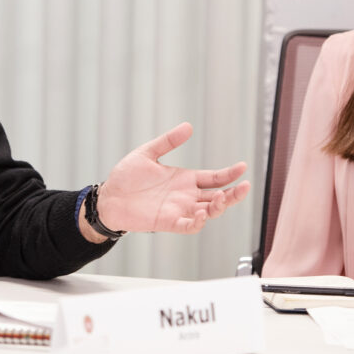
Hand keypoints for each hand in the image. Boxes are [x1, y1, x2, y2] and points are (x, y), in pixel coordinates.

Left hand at [85, 122, 250, 239]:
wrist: (108, 197)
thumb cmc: (126, 177)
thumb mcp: (147, 153)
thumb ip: (168, 141)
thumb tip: (188, 126)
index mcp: (185, 179)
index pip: (214, 178)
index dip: (229, 174)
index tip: (242, 167)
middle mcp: (186, 196)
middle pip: (218, 197)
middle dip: (234, 193)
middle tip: (245, 186)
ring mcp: (179, 210)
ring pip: (208, 212)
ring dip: (219, 207)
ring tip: (223, 197)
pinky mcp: (168, 222)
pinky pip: (188, 226)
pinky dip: (197, 222)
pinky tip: (202, 214)